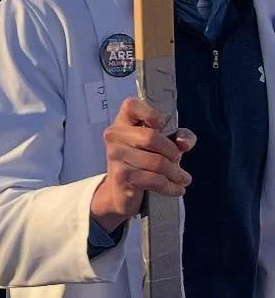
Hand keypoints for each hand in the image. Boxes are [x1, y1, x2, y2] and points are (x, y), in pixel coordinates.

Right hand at [91, 97, 196, 231]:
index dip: (150, 113)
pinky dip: (171, 187)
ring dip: (176, 174)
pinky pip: (155, 180)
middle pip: (152, 137)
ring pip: (157, 162)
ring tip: (182, 178)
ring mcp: (115, 156)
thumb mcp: (164, 145)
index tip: (161, 126)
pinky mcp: (122, 176)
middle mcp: (115, 135)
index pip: (131, 106)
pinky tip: (176, 189)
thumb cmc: (144, 161)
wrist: (121, 191)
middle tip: (178, 161)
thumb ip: (181, 137)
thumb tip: (184, 143)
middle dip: (172, 152)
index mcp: (123, 122)